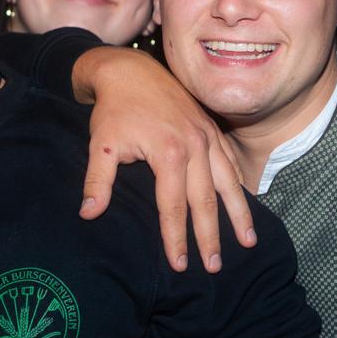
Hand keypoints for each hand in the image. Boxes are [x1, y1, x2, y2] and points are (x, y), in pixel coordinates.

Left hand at [74, 47, 255, 272]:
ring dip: (239, 214)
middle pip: (206, 201)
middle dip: (211, 237)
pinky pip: (231, 161)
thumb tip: (88, 214)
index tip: (179, 265)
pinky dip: (239, 184)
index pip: (174, 207)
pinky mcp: (211, 128)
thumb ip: (96, 182)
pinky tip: (245, 203)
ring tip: (248, 242)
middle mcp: (196, 145)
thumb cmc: (112, 110)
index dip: (176, 238)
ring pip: (228, 182)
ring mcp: (208, 135)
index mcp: (169, 153)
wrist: (128, 70)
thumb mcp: (100, 145)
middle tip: (214, 267)